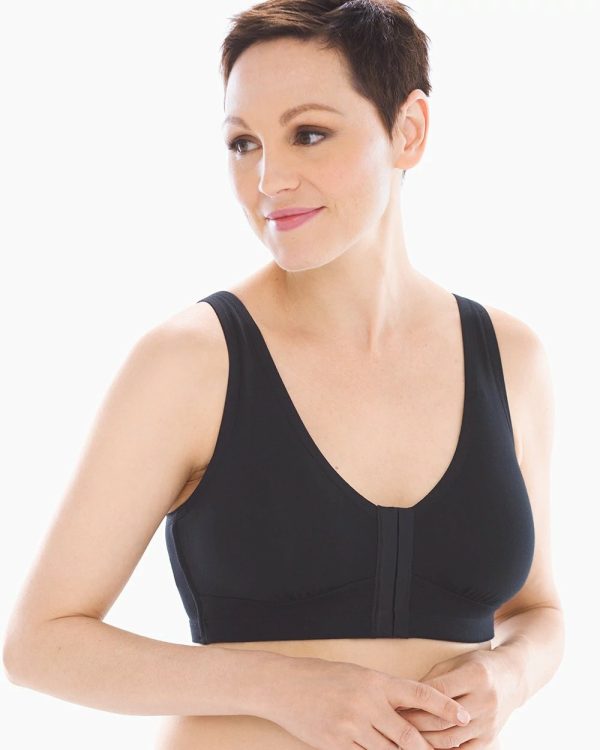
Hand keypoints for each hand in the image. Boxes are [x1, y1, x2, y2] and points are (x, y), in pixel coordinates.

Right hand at [265, 655, 471, 749]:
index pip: (419, 694)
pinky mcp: (336, 743)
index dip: (444, 707)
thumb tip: (408, 711)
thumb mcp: (357, 676)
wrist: (284, 685)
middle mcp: (367, 703)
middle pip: (408, 735)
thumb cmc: (321, 676)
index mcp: (375, 681)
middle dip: (428, 749)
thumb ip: (382, 693)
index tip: (463, 717)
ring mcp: (351, 726)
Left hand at [394, 648, 519, 748]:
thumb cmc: (477, 666)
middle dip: (415, 722)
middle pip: (442, 718)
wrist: (511, 678)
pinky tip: (427, 746)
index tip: (396, 703)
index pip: (439, 692)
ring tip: (406, 736)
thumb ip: (433, 679)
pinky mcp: (490, 739)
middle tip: (395, 722)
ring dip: (425, 740)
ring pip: (449, 738)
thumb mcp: (456, 663)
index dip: (415, 700)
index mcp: (476, 676)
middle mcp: (485, 700)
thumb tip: (406, 695)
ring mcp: (489, 723)